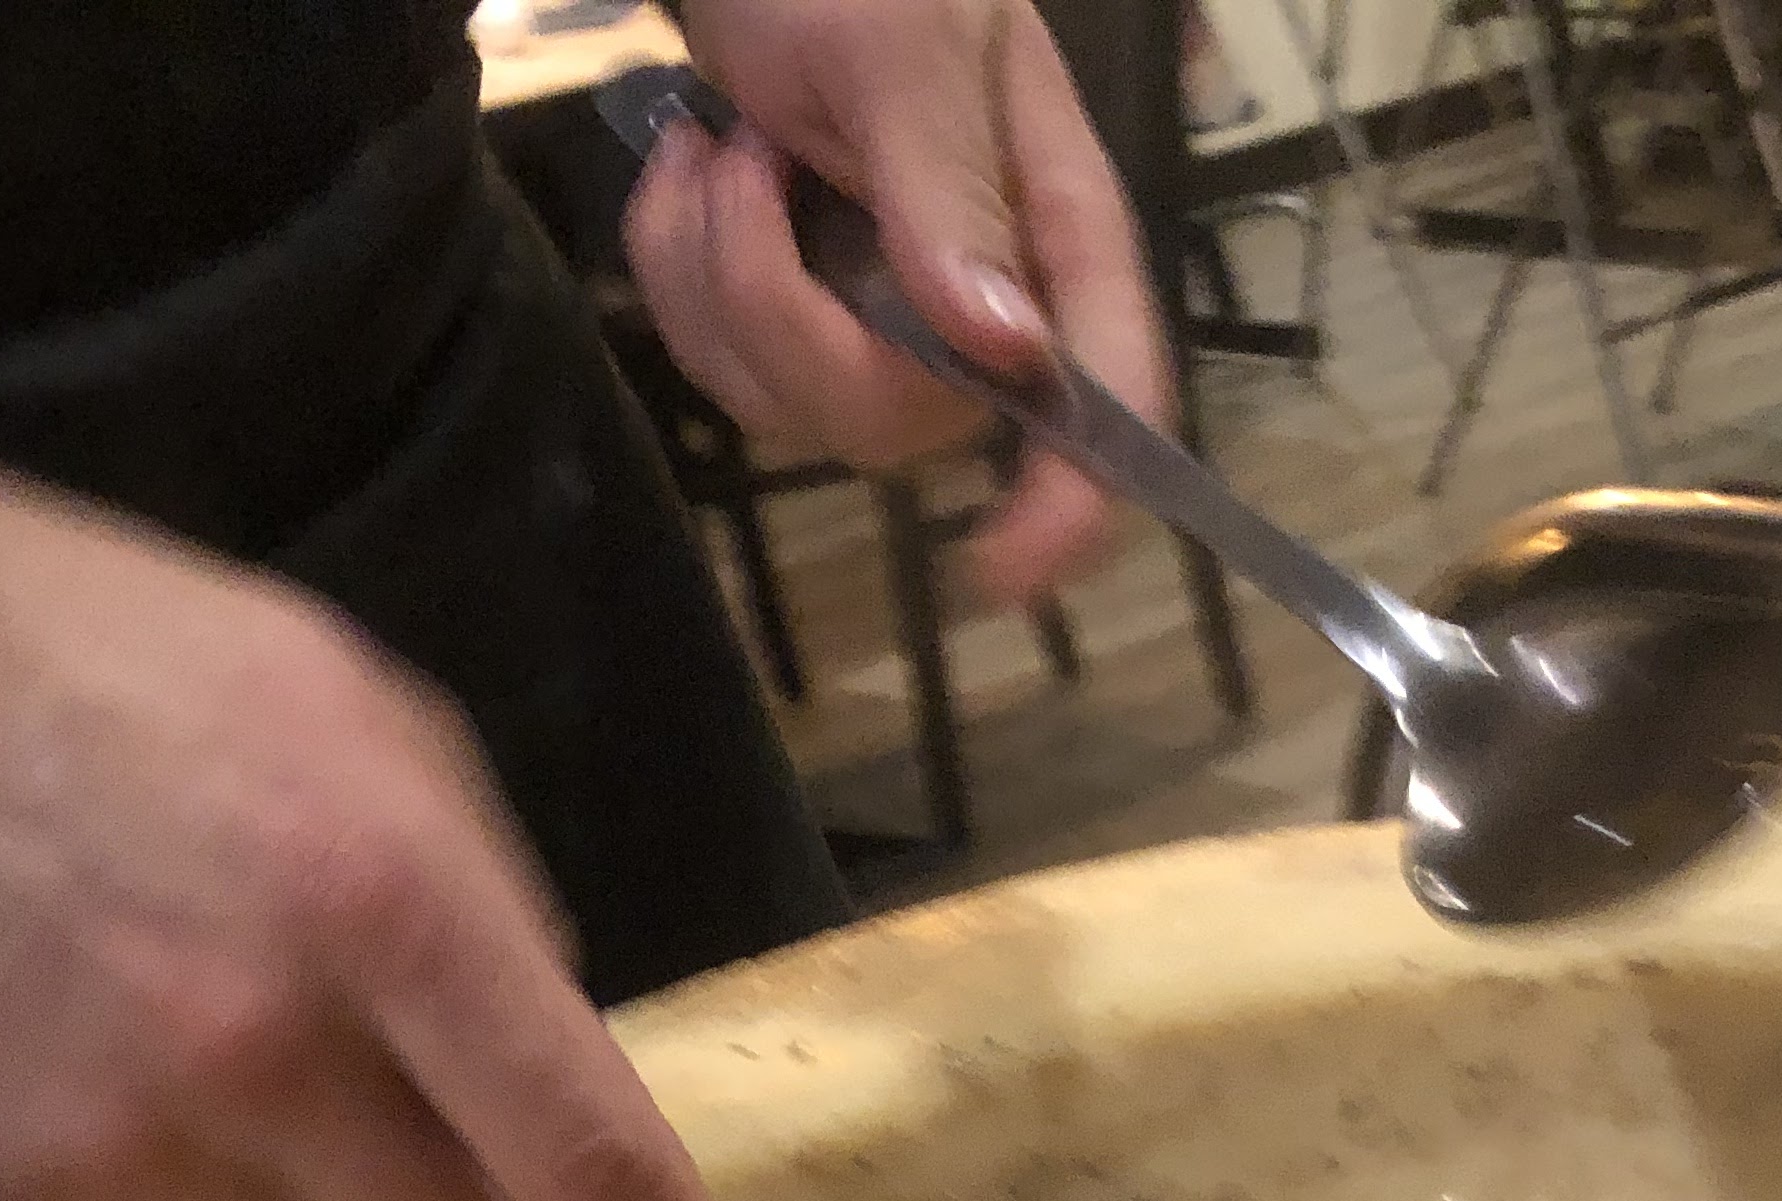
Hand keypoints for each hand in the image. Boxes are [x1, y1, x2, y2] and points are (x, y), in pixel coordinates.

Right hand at [0, 413, 788, 1200]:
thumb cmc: (114, 663)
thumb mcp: (358, 721)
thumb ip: (488, 904)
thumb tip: (563, 1069)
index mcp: (392, 901)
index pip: (589, 1158)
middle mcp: (276, 1039)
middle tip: (446, 1131)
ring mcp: (148, 1123)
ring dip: (339, 1181)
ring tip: (234, 1017)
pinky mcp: (44, 1177)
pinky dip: (199, 1155)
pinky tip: (119, 1019)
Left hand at [629, 0, 1169, 604]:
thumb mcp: (905, 41)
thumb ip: (951, 191)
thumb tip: (1009, 351)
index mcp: (1051, 229)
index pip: (1106, 400)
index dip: (1068, 504)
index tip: (998, 567)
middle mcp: (977, 301)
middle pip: (897, 422)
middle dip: (784, 314)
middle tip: (749, 165)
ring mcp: (878, 316)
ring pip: (792, 405)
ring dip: (713, 273)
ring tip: (715, 143)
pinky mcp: (792, 313)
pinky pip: (725, 363)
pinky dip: (674, 264)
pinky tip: (691, 162)